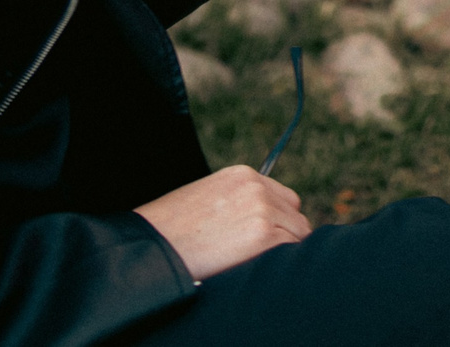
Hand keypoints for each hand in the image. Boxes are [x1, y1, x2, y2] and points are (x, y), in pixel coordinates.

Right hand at [136, 164, 309, 281]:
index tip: (266, 242)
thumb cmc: (170, 232)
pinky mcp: (263, 236)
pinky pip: (290, 252)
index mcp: (242, 176)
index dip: (278, 224)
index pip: (284, 200)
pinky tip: (254, 272)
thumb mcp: (206, 201)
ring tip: (253, 267)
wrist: (152, 247)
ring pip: (297, 236)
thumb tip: (259, 225)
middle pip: (296, 217)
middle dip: (284, 238)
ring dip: (281, 253)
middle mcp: (256, 187)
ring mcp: (262, 210)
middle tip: (261, 261)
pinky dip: (278, 265)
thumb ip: (237, 204)